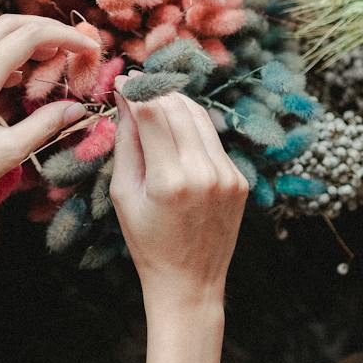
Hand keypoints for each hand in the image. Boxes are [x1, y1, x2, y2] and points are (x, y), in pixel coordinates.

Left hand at [0, 14, 98, 253]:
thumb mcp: (6, 153)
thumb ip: (46, 124)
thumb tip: (78, 109)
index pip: (30, 35)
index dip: (65, 37)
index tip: (91, 48)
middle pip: (8, 24)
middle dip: (45, 30)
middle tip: (72, 47)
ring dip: (19, 40)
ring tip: (48, 61)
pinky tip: (12, 78)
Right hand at [110, 85, 248, 315]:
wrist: (189, 281)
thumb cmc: (146, 241)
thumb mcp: (124, 194)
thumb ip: (126, 143)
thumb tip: (125, 98)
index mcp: (170, 181)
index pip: (153, 113)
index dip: (137, 90)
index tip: (124, 81)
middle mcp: (204, 174)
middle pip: (178, 108)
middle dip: (156, 92)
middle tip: (137, 88)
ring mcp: (227, 176)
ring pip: (200, 118)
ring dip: (176, 104)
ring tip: (155, 105)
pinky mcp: (239, 180)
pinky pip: (213, 141)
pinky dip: (193, 130)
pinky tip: (177, 135)